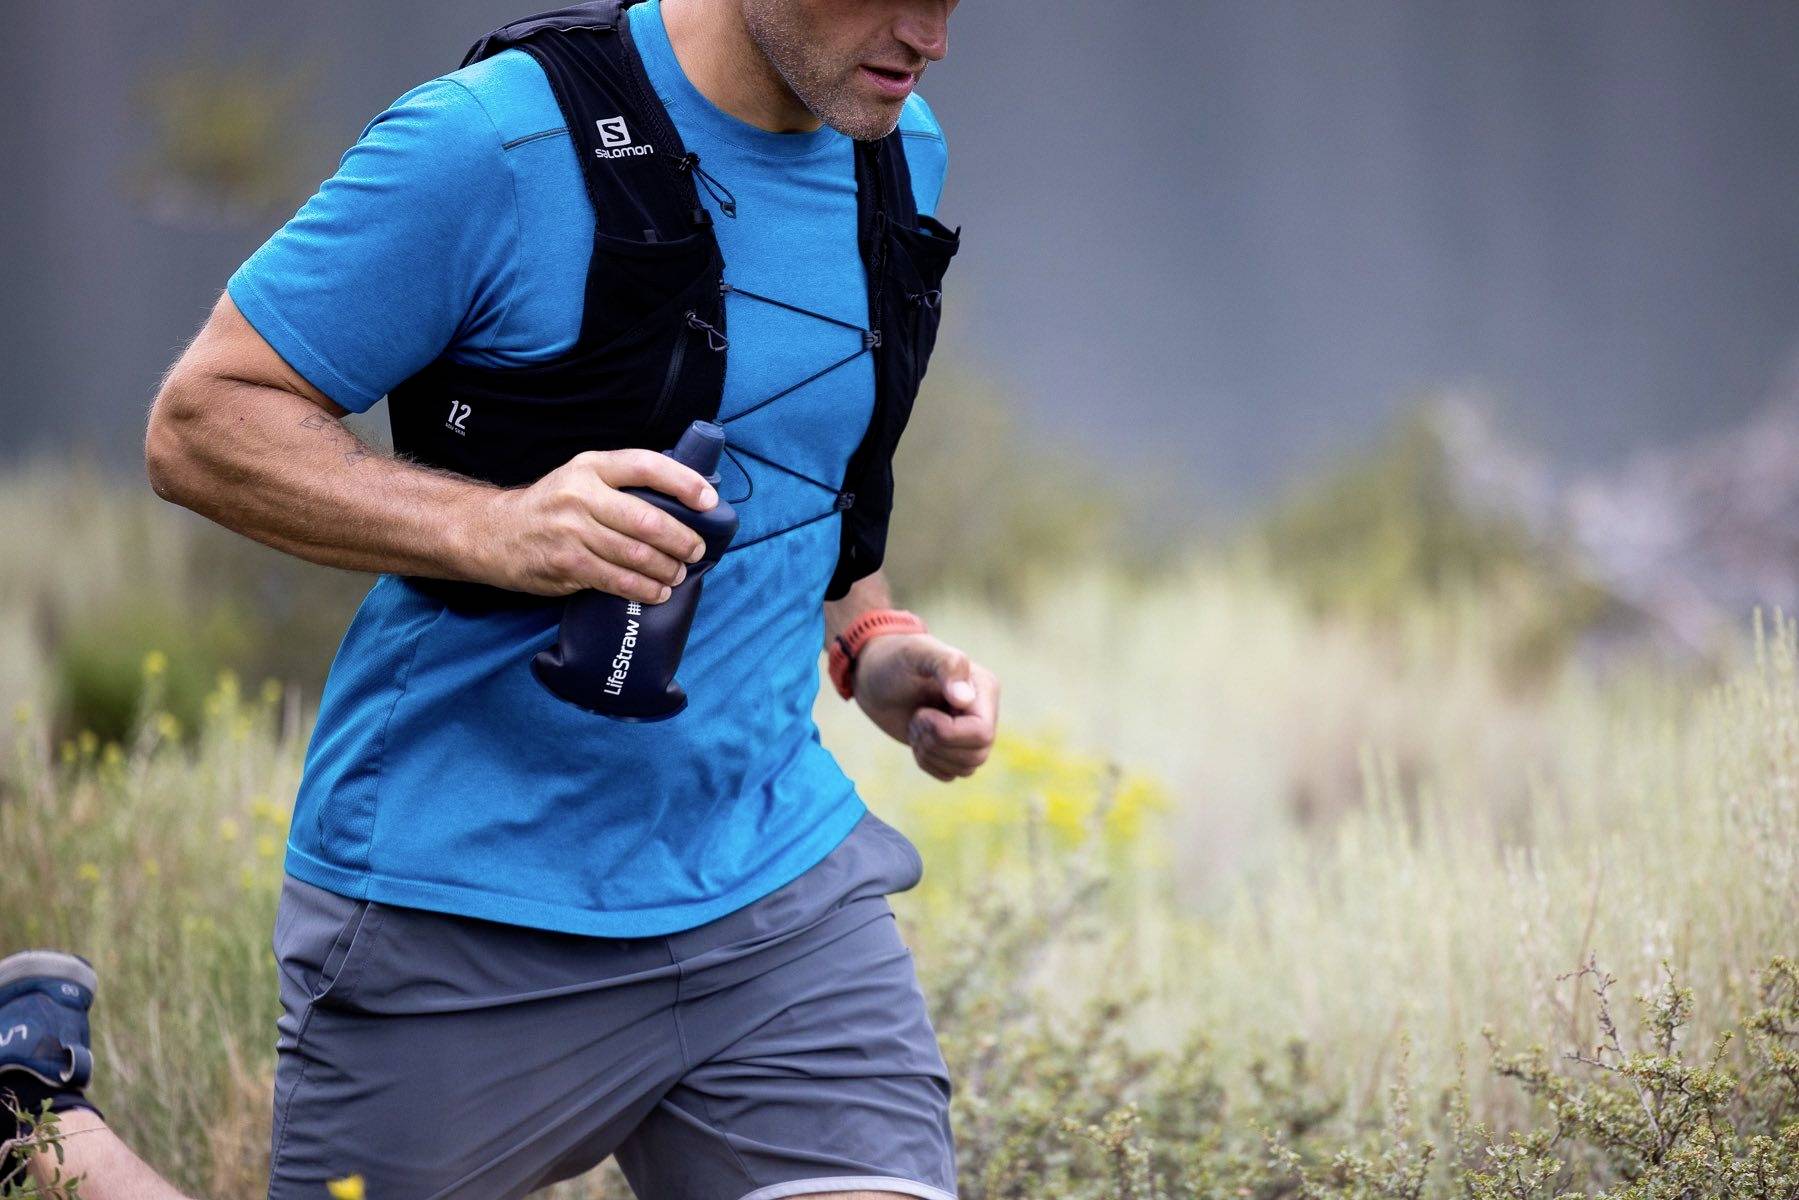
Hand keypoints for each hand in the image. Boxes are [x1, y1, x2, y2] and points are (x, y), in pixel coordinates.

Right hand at [469, 449, 717, 602]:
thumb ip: (621, 485)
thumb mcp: (580, 478)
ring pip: (635, 554)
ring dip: (666, 569)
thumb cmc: (551, 506)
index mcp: (591, 466)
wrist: (493, 532)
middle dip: (681, 539)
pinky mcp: (565, 564)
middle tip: (696, 550)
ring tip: (678, 573)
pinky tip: (656, 592)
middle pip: (647, 519)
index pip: (646, 466)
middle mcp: (581, 495)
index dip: (684, 483)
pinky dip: (643, 589)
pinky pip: (616, 580)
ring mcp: (572, 531)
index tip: (709, 501)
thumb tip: (680, 504)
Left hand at [853, 633, 999, 780]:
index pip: (982, 733)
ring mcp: (967, 732)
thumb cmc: (894, 659)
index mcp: (983, 689)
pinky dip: (928, 764)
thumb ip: (946, 666)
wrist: (873, 673)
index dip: (948, 732)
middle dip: (936, 743)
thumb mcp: (917, 654)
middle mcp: (981, 713)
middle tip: (915, 719)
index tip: (922, 712)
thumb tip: (964, 699)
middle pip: (976, 755)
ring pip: (966, 769)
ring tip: (915, 726)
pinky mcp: (951, 749)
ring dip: (930, 753)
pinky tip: (916, 739)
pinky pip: (951, 775)